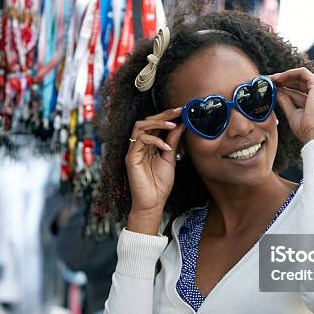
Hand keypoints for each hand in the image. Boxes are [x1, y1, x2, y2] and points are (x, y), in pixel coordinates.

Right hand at [125, 107, 185, 234]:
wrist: (153, 202)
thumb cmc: (160, 184)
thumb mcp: (170, 158)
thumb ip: (173, 141)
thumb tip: (181, 124)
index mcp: (149, 144)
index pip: (155, 124)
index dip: (167, 116)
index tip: (182, 110)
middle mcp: (140, 145)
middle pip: (147, 121)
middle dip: (163, 114)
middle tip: (178, 111)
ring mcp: (134, 150)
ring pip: (140, 126)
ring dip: (157, 123)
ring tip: (171, 125)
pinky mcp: (130, 157)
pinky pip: (140, 140)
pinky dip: (155, 141)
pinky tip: (166, 147)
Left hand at [270, 68, 313, 143]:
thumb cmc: (306, 129)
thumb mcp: (292, 112)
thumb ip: (285, 101)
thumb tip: (276, 92)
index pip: (299, 90)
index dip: (285, 87)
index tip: (273, 88)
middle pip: (299, 82)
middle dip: (283, 80)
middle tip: (269, 81)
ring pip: (301, 76)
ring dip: (285, 76)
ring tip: (271, 79)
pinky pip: (302, 73)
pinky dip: (289, 74)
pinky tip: (277, 78)